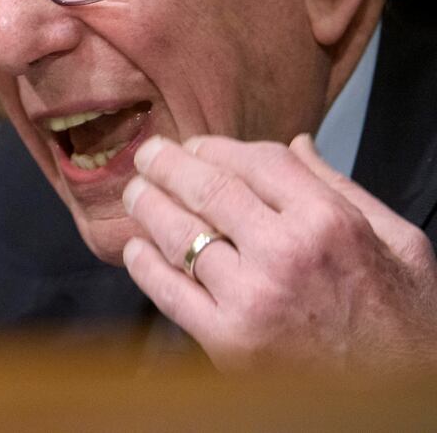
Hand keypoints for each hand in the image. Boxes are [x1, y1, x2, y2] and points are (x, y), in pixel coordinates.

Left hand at [122, 132, 436, 370]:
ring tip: (136, 192)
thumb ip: (341, 188)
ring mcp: (252, 298)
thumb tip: (295, 144)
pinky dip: (144, 265)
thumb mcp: (399, 243)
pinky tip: (135, 248)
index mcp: (329, 222)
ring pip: (179, 233)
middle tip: (148, 155)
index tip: (196, 144)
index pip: (254, 161)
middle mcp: (285, 253)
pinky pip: (169, 292)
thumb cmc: (405, 320)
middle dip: (168, 165)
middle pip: (207, 189)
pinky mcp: (228, 341)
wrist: (399, 398)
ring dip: (148, 205)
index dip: (217, 146)